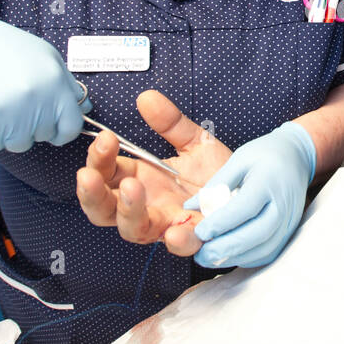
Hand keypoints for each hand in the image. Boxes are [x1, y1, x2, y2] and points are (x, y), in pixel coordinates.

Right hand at [0, 7, 88, 151]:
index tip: (50, 122)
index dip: (61, 128)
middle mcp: (33, 104)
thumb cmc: (5, 49)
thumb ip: (67, 85)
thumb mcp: (45, 57)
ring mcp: (6, 118)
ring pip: (18, 144)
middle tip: (14, 99)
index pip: (70, 128)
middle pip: (43, 136)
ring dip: (9, 130)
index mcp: (54, 86)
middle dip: (33, 124)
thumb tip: (85, 109)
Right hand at [77, 90, 232, 251]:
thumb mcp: (195, 141)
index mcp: (141, 179)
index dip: (98, 159)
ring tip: (132, 187)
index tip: (106, 139)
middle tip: (89, 174)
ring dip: (127, 210)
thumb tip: (147, 97)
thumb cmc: (219, 172)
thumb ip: (171, 122)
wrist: (253, 190)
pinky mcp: (194, 236)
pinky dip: (176, 241)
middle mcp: (147, 205)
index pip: (105, 173)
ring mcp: (167, 223)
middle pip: (103, 209)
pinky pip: (180, 245)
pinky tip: (174, 230)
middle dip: (92, 193)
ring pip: (132, 229)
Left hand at [186, 122, 315, 268]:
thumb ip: (216, 184)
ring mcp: (289, 221)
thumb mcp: (239, 160)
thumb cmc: (265, 155)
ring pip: (263, 249)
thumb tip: (189, 208)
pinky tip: (228, 255)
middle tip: (200, 254)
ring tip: (209, 258)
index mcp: (268, 181)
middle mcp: (283, 204)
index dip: (220, 224)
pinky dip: (247, 258)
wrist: (297, 158)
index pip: (243, 208)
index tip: (199, 233)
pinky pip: (268, 253)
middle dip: (225, 248)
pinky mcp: (289, 232)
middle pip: (256, 234)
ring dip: (234, 258)